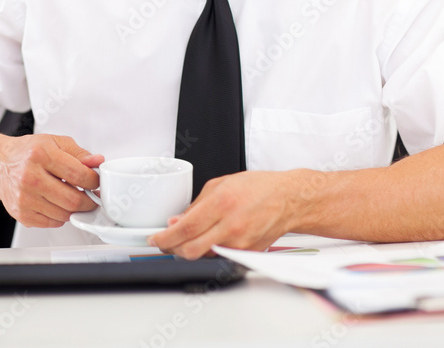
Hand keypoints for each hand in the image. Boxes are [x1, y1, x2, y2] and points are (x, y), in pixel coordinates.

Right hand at [0, 134, 103, 227]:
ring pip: (64, 215)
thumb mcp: (54, 142)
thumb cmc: (26, 153)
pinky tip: (56, 203)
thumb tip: (97, 162)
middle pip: (72, 200)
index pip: (78, 174)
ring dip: (74, 209)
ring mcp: (24, 198)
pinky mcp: (21, 213)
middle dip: (89, 201)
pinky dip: (60, 216)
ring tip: (73, 197)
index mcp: (40, 155)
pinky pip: (51, 223)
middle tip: (92, 197)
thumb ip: (79, 153)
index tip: (97, 182)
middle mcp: (30, 177)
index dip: (94, 181)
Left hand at [147, 171, 298, 258]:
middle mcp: (232, 226)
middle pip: (191, 250)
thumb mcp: (220, 185)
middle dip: (171, 249)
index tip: (154, 239)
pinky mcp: (248, 254)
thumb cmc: (258, 188)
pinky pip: (219, 258)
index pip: (185, 229)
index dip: (165, 237)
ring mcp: (241, 244)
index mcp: (222, 204)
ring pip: (203, 257)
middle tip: (164, 243)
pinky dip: (208, 252)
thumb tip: (176, 221)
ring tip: (185, 238)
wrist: (288, 200)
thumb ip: (195, 206)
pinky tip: (206, 241)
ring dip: (189, 250)